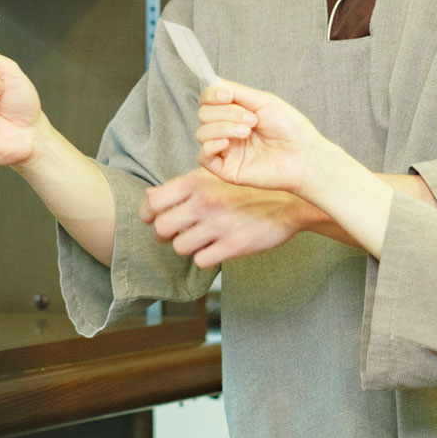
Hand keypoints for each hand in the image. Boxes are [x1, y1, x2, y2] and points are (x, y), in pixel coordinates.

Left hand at [139, 169, 309, 270]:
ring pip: (179, 247)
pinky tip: (214, 248)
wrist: (288, 201)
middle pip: (161, 228)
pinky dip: (204, 257)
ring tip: (199, 240)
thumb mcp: (214, 177)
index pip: (152, 203)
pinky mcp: (233, 245)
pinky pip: (201, 260)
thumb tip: (149, 196)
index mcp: (197, 181)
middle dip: (165, 234)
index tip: (155, 218)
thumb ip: (181, 187)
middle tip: (177, 232)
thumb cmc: (247, 188)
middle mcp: (204, 202)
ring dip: (186, 246)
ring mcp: (219, 224)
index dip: (148, 214)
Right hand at [196, 81, 323, 193]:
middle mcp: (227, 130)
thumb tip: (213, 82)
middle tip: (252, 119)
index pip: (207, 100)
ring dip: (223, 127)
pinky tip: (227, 143)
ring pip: (201, 133)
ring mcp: (226, 149)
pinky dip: (210, 145)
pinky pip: (202, 156)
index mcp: (235, 112)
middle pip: (204, 114)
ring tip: (247, 131)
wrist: (303, 155)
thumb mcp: (262, 101)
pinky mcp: (225, 169)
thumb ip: (236, 91)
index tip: (227, 95)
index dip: (211, 95)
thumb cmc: (289, 128)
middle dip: (225, 113)